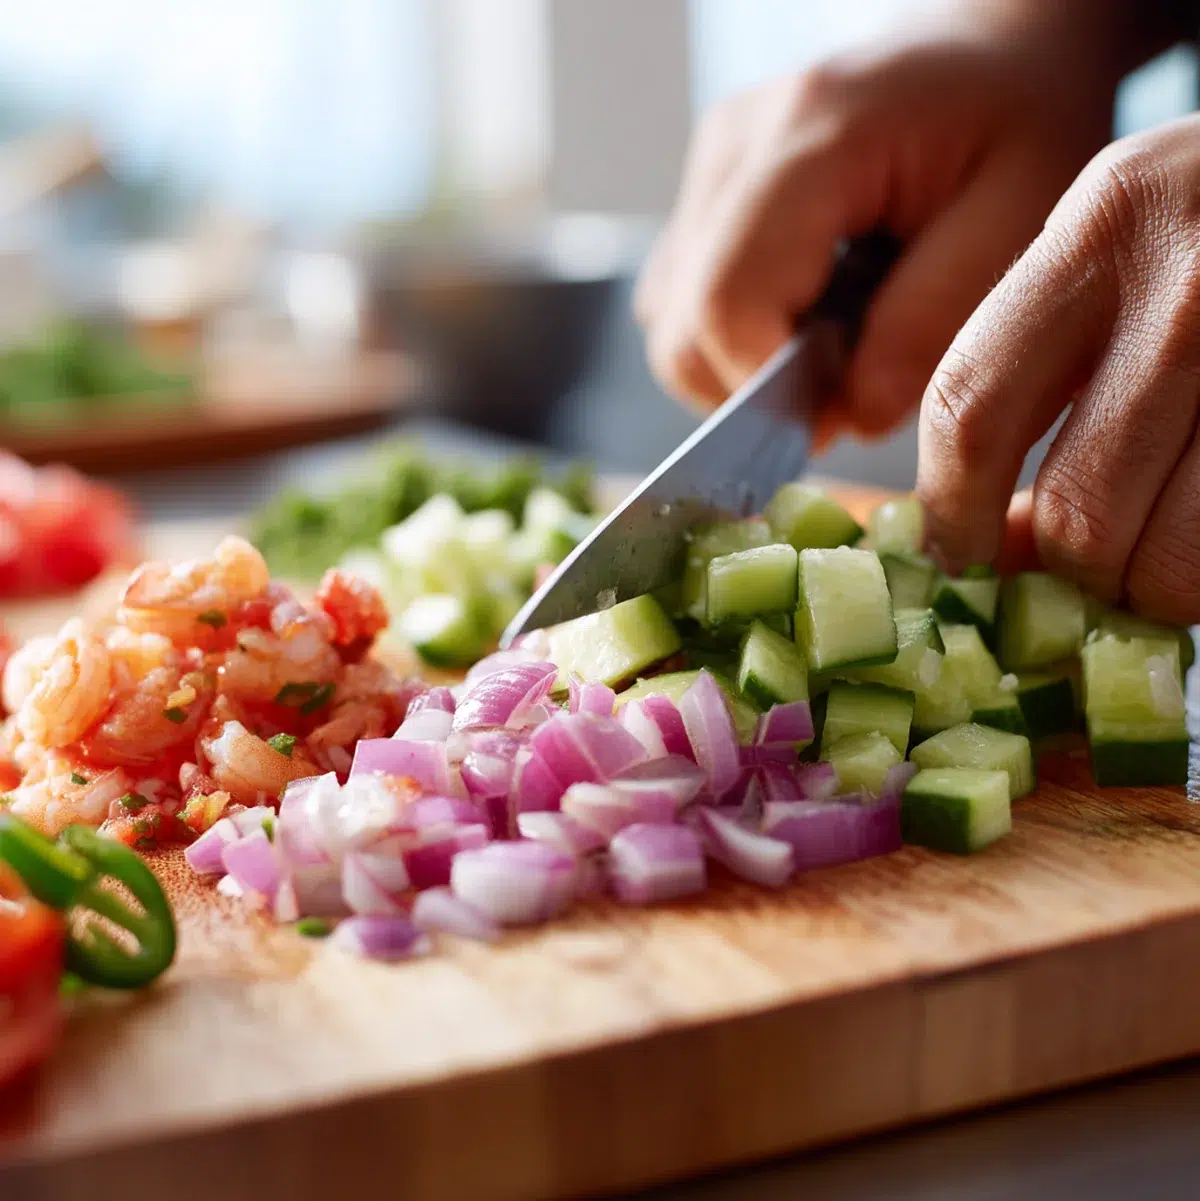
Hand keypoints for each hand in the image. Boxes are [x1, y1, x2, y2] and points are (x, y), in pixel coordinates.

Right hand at [635, 9, 1122, 444]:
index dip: (767, 390)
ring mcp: (709, 168)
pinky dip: (735, 340)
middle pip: (682, 330)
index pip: (726, 304)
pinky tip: (806, 319)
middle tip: (845, 388)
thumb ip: (933, 319)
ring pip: (673, 326)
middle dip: (754, 392)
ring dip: (743, 369)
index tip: (837, 415)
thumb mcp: (1022, 214)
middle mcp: (735, 146)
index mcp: (813, 137)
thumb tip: (854, 413)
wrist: (991, 48)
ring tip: (833, 344)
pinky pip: (682, 305)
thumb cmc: (1022, 119)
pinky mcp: (703, 196)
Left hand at [918, 114, 1199, 625]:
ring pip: (1170, 562)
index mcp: (1108, 227)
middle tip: (1081, 567)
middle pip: (1078, 513)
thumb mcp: (1123, 243)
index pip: (974, 412)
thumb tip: (989, 548)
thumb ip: (1039, 369)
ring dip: (1150, 590)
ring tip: (1154, 557)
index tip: (955, 562)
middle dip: (1070, 572)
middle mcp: (1196, 286)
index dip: (951, 514)